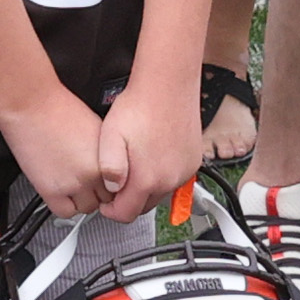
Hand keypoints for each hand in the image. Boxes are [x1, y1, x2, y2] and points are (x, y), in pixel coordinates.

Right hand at [4, 87, 113, 220]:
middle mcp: (95, 173)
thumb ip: (106, 153)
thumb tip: (110, 167)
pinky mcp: (52, 190)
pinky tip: (62, 191)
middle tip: (87, 182)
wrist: (33, 106)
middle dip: (98, 191)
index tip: (105, 181)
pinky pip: (66, 211)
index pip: (122, 185)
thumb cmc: (60, 109)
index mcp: (111, 157)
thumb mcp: (98, 128)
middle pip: (107, 199)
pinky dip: (66, 205)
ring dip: (82, 199)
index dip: (113, 183)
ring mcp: (74, 184)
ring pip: (88, 208)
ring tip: (73, 184)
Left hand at [96, 77, 204, 224]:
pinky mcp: (193, 161)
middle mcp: (170, 179)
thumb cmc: (139, 106)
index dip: (111, 211)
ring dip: (147, 186)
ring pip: (160, 193)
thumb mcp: (110, 136)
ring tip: (135, 164)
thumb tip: (112, 189)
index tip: (106, 203)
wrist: (167, 85)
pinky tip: (152, 156)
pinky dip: (163, 175)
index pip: (127, 214)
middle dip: (129, 199)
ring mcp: (184, 171)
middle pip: (145, 206)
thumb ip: (108, 168)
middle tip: (118, 182)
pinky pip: (175, 179)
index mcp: (147, 178)